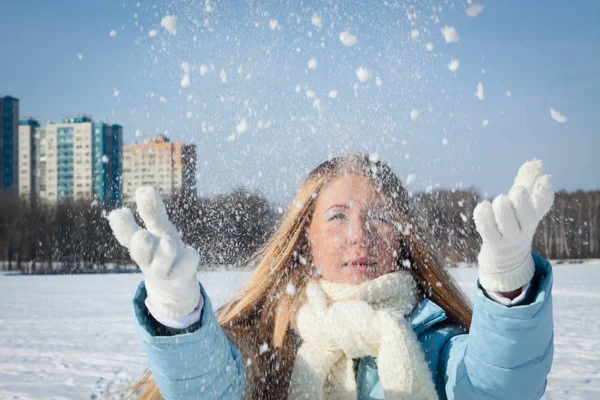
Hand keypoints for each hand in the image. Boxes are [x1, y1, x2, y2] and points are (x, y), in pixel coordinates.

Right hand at [107, 187, 199, 317]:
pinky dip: (189, 259)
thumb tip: (144, 188)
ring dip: (164, 252)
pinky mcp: (179, 279)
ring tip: (168, 242)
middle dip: (140, 244)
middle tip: (142, 235)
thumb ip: (153, 211)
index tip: (120, 212)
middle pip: (139, 253)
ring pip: (160, 264)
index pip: (126, 235)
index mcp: (141, 245)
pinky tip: (191, 251)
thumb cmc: (165, 252)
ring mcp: (163, 271)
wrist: (175, 287)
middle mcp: (149, 259)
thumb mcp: (160, 230)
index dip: (122, 226)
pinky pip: (184, 269)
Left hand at [473, 160, 553, 291]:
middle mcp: (525, 227)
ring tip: (499, 201)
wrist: (506, 255)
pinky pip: (486, 228)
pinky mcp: (493, 243)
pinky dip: (483, 214)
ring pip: (505, 219)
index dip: (544, 191)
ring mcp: (509, 237)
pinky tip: (483, 207)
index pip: (544, 203)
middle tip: (515, 192)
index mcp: (534, 214)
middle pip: (526, 212)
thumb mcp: (523, 200)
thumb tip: (537, 162)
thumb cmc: (514, 219)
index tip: (544, 179)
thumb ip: (528, 180)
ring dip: (501, 206)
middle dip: (519, 198)